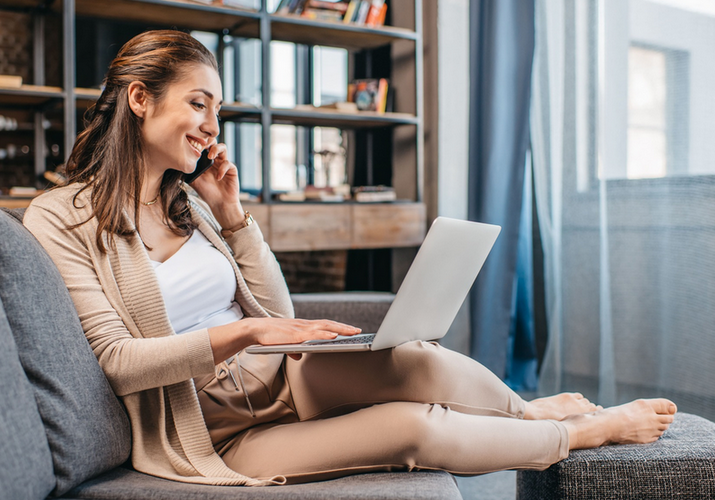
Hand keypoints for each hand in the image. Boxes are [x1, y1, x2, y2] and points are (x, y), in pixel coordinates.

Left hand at [189, 142, 243, 227]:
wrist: (220, 204)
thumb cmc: (207, 193)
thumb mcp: (193, 181)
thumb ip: (187, 172)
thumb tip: (175, 164)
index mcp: (204, 161)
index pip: (202, 145)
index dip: (198, 142)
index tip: (192, 146)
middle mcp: (215, 160)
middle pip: (213, 142)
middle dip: (207, 142)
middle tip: (201, 148)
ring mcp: (223, 164)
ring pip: (223, 147)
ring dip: (216, 149)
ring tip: (210, 158)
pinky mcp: (232, 170)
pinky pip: (228, 163)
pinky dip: (222, 169)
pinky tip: (218, 178)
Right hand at [246, 318, 360, 345]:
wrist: (256, 330)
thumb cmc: (269, 337)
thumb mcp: (285, 343)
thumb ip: (294, 348)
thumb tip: (298, 356)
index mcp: (303, 326)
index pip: (324, 325)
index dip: (337, 326)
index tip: (349, 329)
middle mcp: (304, 325)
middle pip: (329, 324)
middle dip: (344, 327)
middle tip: (358, 330)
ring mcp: (301, 328)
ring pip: (325, 327)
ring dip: (340, 329)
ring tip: (352, 332)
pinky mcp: (296, 334)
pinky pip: (314, 334)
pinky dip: (326, 334)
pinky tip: (335, 336)